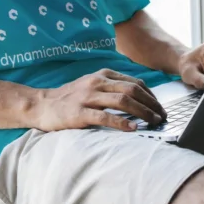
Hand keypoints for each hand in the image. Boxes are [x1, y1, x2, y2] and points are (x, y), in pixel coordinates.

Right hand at [34, 69, 166, 131]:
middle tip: (162, 117)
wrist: (41, 105)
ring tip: (153, 122)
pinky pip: (105, 116)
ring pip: (123, 101)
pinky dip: (122, 122)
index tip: (160, 108)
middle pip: (132, 90)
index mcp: (103, 75)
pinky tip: (133, 129)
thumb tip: (139, 101)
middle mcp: (97, 82)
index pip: (135, 82)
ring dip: (142, 112)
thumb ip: (112, 89)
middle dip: (151, 104)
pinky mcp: (80, 112)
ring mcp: (88, 97)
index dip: (151, 96)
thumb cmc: (70, 98)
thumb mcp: (92, 86)